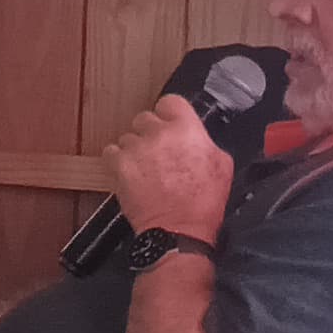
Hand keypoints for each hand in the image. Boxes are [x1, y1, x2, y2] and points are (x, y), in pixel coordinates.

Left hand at [106, 94, 233, 241]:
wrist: (179, 230)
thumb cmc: (203, 203)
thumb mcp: (222, 165)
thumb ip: (205, 142)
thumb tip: (195, 137)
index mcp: (187, 129)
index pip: (170, 101)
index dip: (169, 114)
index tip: (169, 124)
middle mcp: (159, 134)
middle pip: (145, 119)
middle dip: (150, 134)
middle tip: (157, 153)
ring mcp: (137, 148)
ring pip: (127, 137)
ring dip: (133, 149)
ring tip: (145, 170)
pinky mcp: (119, 165)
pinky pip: (111, 152)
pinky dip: (117, 161)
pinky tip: (130, 174)